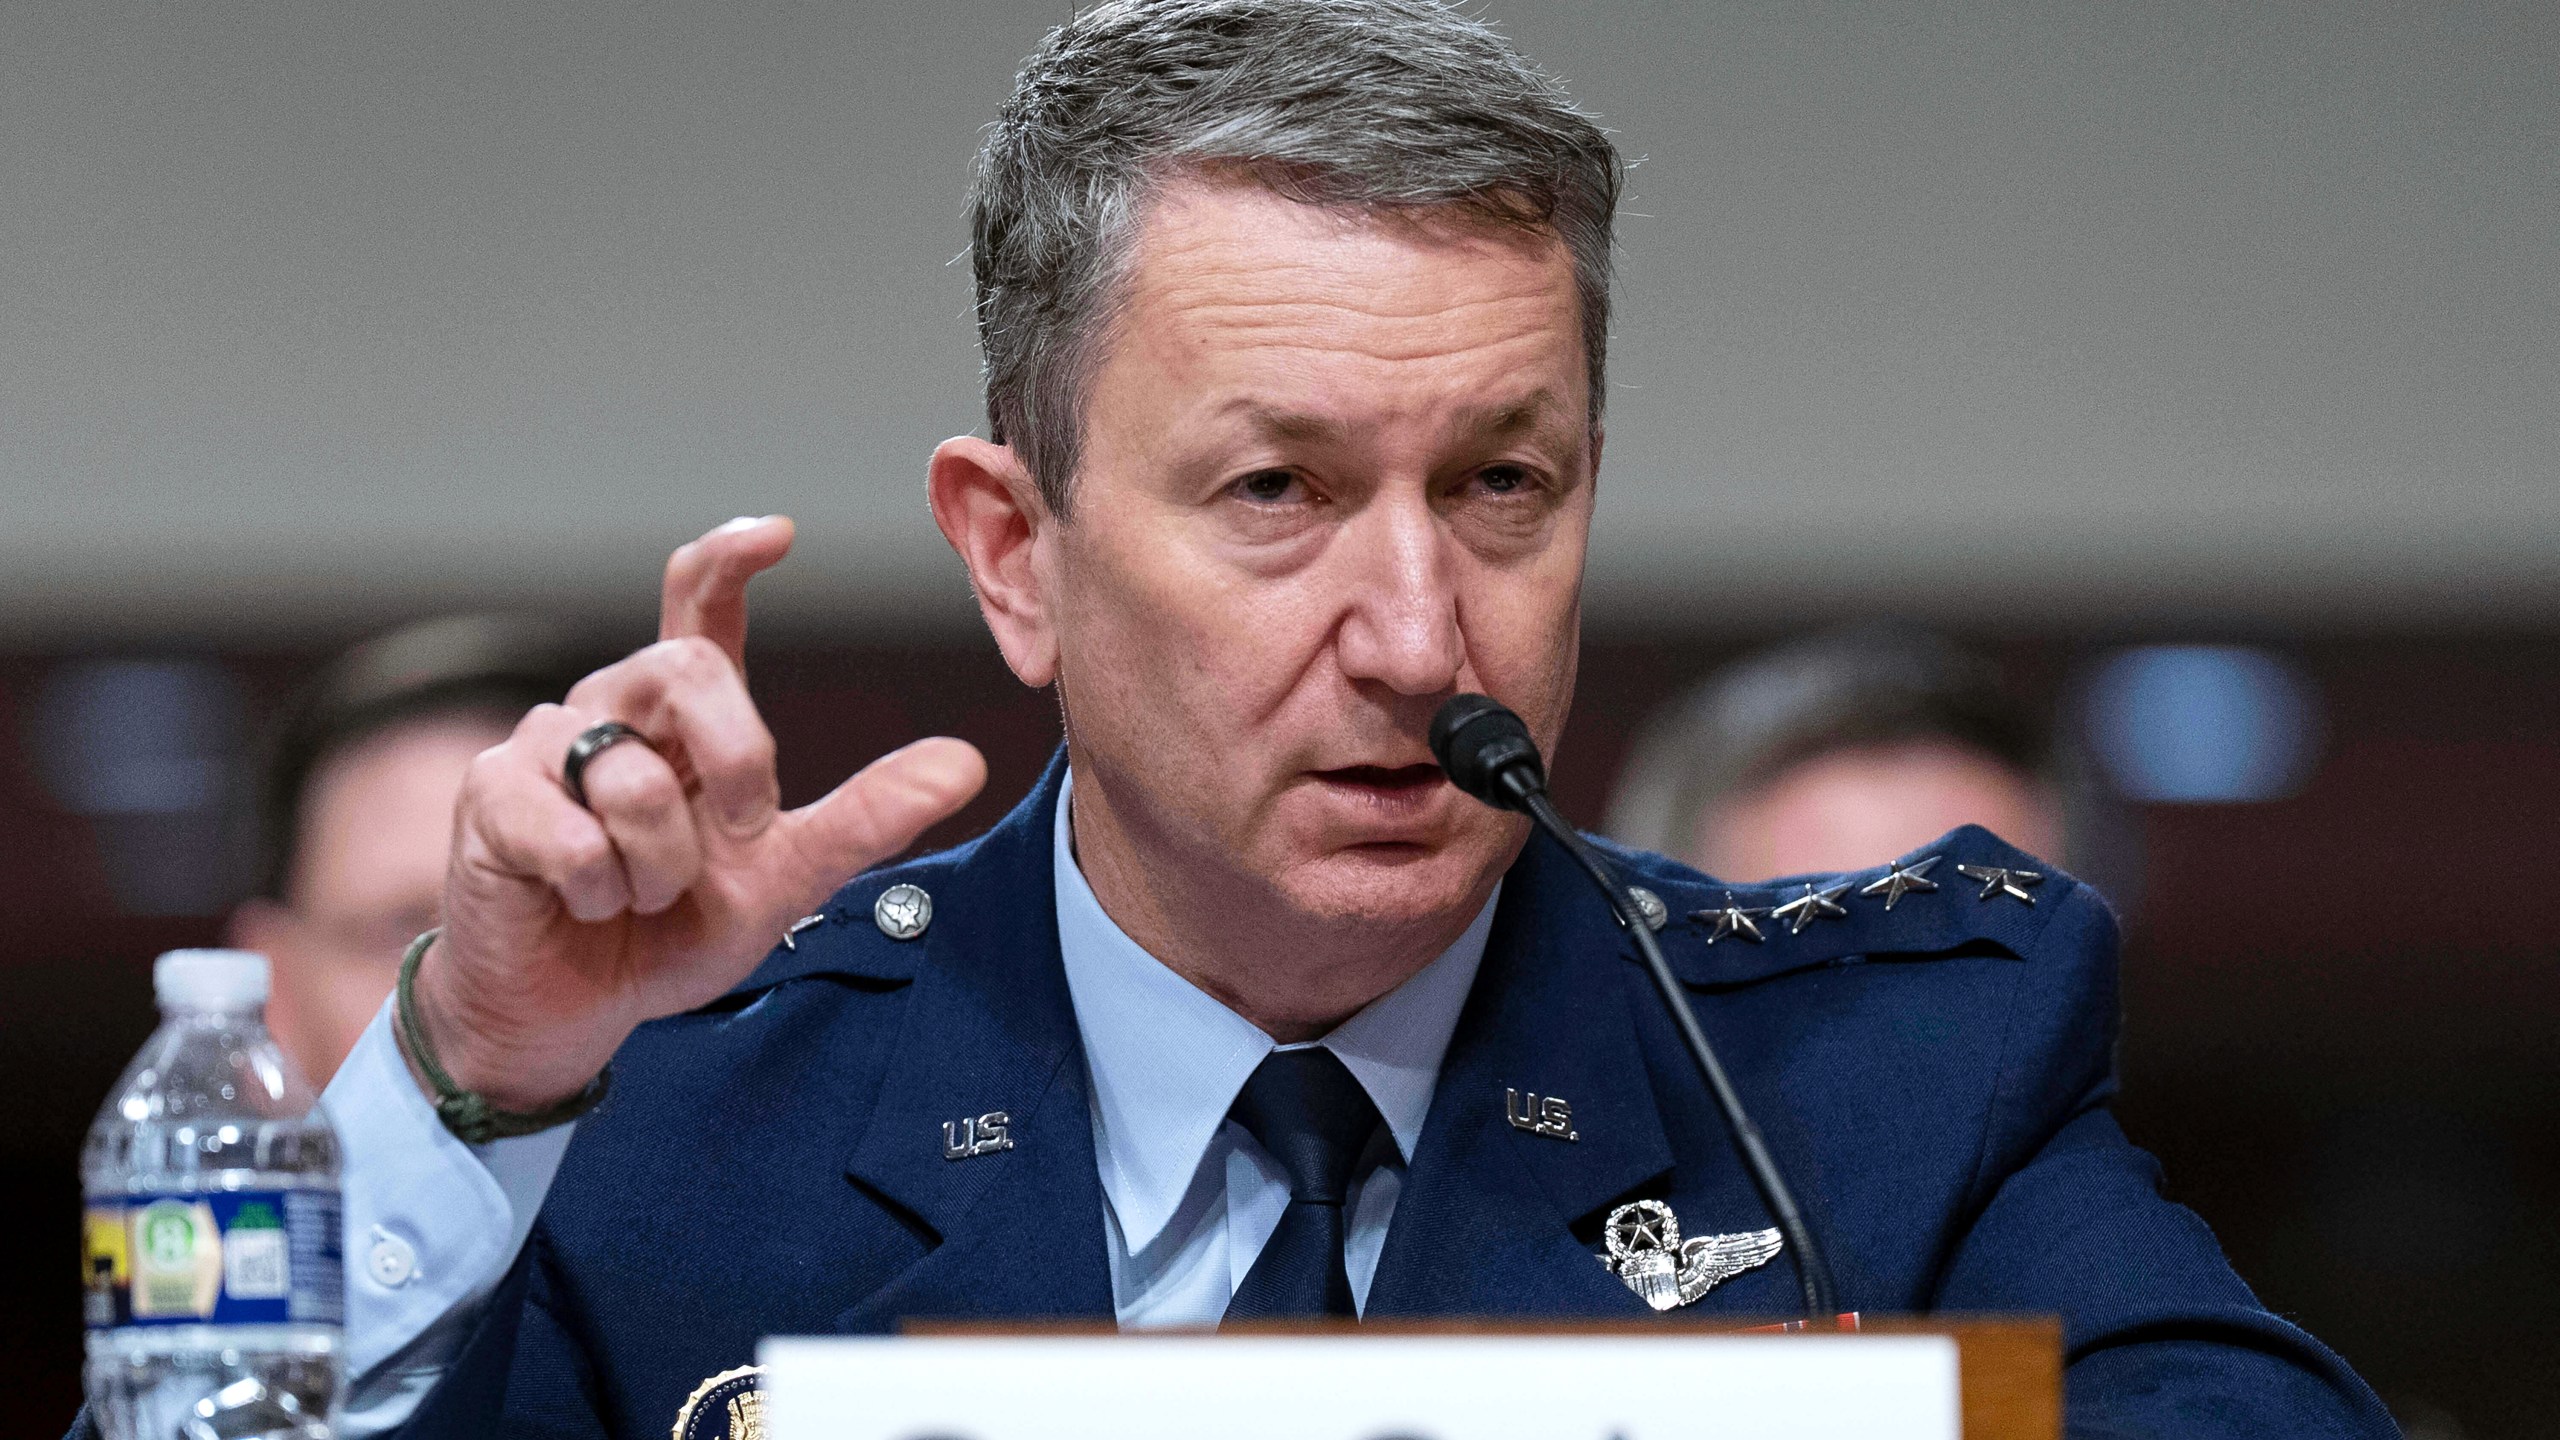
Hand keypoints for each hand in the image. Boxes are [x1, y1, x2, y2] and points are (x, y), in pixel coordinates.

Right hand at [409, 516, 986, 1108]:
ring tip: (642, 898)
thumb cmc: (668, 930)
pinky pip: (572, 834)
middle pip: (687, 663)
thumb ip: (868, 818)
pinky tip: (584, 905)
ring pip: (632, 775)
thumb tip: (967, 764)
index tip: (779, 533)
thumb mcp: (784, 876)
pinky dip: (599, 890)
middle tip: (744, 830)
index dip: (731, 559)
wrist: (572, 1010)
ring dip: (661, 864)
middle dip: (738, 755)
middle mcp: (613, 708)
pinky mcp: (491, 798)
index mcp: (685, 717)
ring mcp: (542, 746)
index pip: (700, 604)